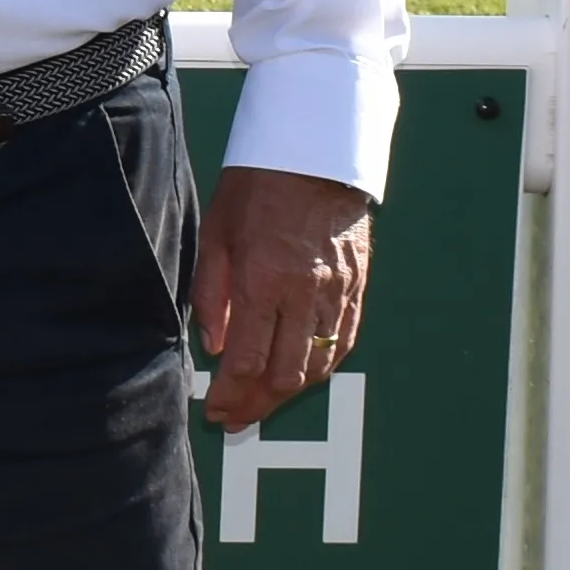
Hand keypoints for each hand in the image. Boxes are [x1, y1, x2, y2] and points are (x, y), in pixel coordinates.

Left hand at [192, 164, 373, 431]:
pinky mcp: (357, 287)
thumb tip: (213, 345)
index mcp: (263, 280)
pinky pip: (343, 343)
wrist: (315, 152)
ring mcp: (336, 293)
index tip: (216, 410)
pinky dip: (322, 367)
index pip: (245, 361)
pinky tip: (302, 374)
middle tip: (237, 417)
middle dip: (257, 405)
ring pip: (318, 367)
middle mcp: (303, 293)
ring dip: (290, 393)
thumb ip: (212, 295)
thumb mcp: (216, 234)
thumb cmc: (258, 186)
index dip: (229, 395)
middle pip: (284, 375)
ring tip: (264, 401)